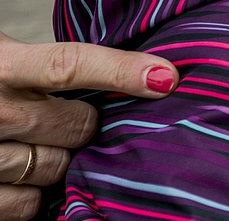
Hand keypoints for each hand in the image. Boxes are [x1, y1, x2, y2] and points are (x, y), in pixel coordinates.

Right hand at [0, 32, 178, 220]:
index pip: (70, 66)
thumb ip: (41, 61)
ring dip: (60, 158)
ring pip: (58, 167)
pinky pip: (28, 205)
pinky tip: (22, 173)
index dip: (123, 71)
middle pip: (78, 125)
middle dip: (84, 123)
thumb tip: (126, 66)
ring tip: (37, 142)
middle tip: (70, 116)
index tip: (168, 77)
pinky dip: (34, 193)